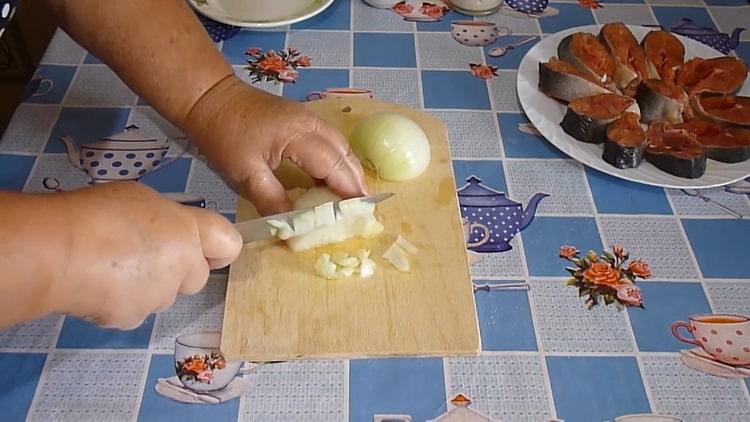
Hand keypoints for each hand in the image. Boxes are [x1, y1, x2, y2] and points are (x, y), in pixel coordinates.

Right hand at [51, 182, 240, 328]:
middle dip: (177, 270)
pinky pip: (134, 310)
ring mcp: (159, 297)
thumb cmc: (96, 214)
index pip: (230, 244)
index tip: (201, 247)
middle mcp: (183, 267)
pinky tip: (95, 285)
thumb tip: (166, 232)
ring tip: (109, 267)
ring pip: (163, 295)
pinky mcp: (133, 319)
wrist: (56, 253)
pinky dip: (119, 301)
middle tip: (141, 254)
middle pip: (195, 276)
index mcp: (189, 231)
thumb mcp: (140, 199)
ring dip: (147, 286)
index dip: (218, 248)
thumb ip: (167, 220)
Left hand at [183, 76, 368, 215]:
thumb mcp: (244, 174)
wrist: (210, 98)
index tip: (358, 215)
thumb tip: (292, 228)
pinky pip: (331, 141)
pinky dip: (339, 161)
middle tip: (362, 211)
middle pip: (345, 155)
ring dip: (350, 172)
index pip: (334, 167)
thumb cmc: (224, 135)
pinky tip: (334, 179)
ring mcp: (310, 118)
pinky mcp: (303, 118)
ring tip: (353, 199)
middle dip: (357, 183)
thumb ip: (272, 201)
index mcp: (299, 136)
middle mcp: (312, 124)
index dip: (348, 192)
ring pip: (342, 147)